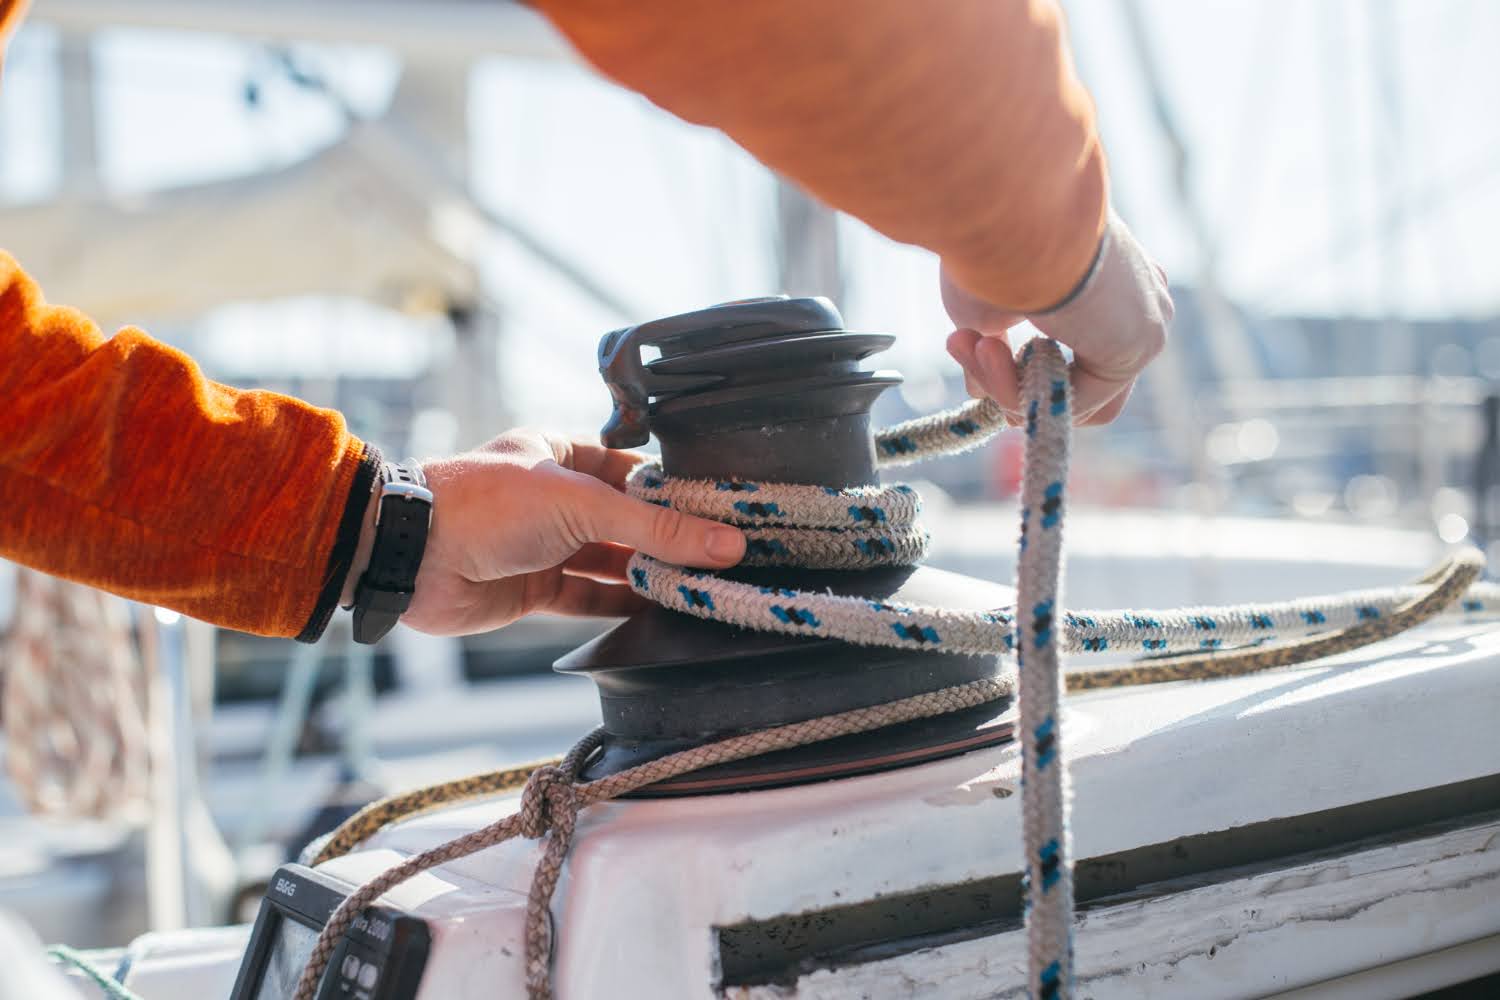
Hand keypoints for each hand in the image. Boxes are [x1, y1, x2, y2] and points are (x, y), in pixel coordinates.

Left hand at [357, 429, 746, 635]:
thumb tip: (725, 543)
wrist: (410, 557)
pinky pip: (589, 597)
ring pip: (612, 561)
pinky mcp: (535, 588)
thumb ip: (656, 527)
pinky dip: (621, 606)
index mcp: (562, 452)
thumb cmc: (484, 504)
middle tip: (725, 556)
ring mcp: (545, 543)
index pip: (636, 470)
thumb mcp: (582, 504)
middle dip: (671, 539)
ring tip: (702, 586)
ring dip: (650, 574)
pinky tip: (659, 612)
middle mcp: (556, 496)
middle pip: (628, 519)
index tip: (725, 512)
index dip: (678, 490)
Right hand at [942, 210, 1172, 425]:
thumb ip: (991, 345)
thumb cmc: (988, 241)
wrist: (1009, 211)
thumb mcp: (983, 302)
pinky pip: (1079, 400)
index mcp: (1107, 270)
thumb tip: (978, 391)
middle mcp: (1137, 293)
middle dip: (1012, 381)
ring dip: (1011, 387)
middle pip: (1078, 377)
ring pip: (1075, 393)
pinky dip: (1026, 391)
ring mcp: (1145, 316)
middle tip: (964, 346)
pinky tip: (990, 353)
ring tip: (974, 347)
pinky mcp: (1141, 342)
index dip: (1020, 366)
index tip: (967, 343)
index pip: (1075, 342)